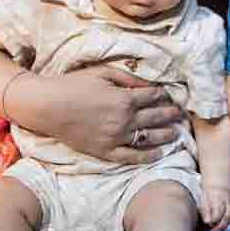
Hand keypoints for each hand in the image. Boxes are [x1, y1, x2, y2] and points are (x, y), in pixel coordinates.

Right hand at [29, 64, 184, 164]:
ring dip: (167, 134)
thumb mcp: (104, 73)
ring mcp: (116, 138)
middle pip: (157, 117)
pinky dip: (149, 156)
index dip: (165, 95)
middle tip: (181, 113)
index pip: (154, 97)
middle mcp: (124, 120)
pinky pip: (132, 157)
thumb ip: (129, 78)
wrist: (48, 106)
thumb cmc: (74, 85)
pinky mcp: (106, 152)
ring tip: (176, 132)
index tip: (170, 95)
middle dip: (172, 114)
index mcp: (125, 99)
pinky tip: (160, 153)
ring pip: (150, 138)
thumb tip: (150, 85)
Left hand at [199, 184, 229, 230]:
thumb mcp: (205, 199)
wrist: (221, 186)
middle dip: (220, 227)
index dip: (213, 221)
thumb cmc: (211, 195)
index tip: (208, 223)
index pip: (218, 214)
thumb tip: (207, 222)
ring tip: (221, 230)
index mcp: (220, 199)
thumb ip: (205, 211)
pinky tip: (229, 227)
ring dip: (228, 228)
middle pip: (227, 218)